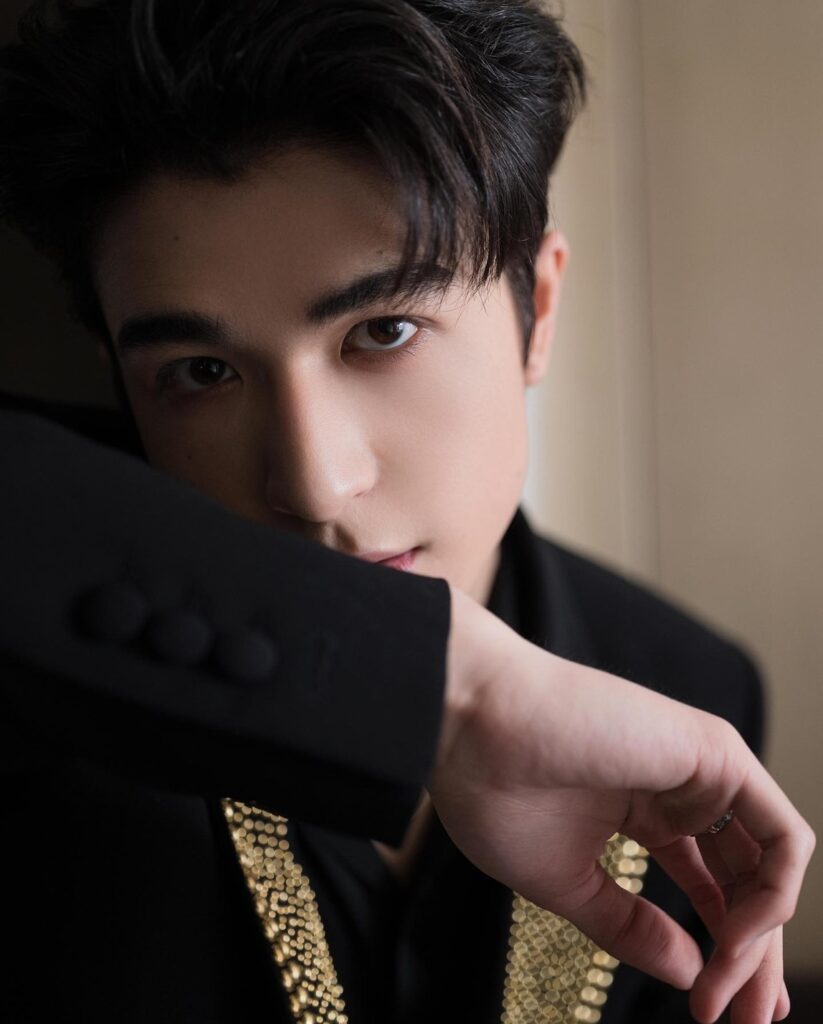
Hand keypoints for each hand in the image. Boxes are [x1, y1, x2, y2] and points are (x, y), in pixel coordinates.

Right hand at [432, 585, 814, 1021]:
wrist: (470, 725)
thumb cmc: (495, 792)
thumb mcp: (566, 884)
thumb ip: (630, 928)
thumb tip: (692, 973)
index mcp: (643, 811)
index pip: (707, 886)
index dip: (723, 951)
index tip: (712, 1012)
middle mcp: (679, 788)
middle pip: (743, 882)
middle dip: (751, 959)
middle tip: (745, 1020)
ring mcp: (699, 768)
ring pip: (767, 863)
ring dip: (762, 939)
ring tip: (733, 998)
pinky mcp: (714, 751)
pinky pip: (780, 835)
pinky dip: (775, 896)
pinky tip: (738, 941)